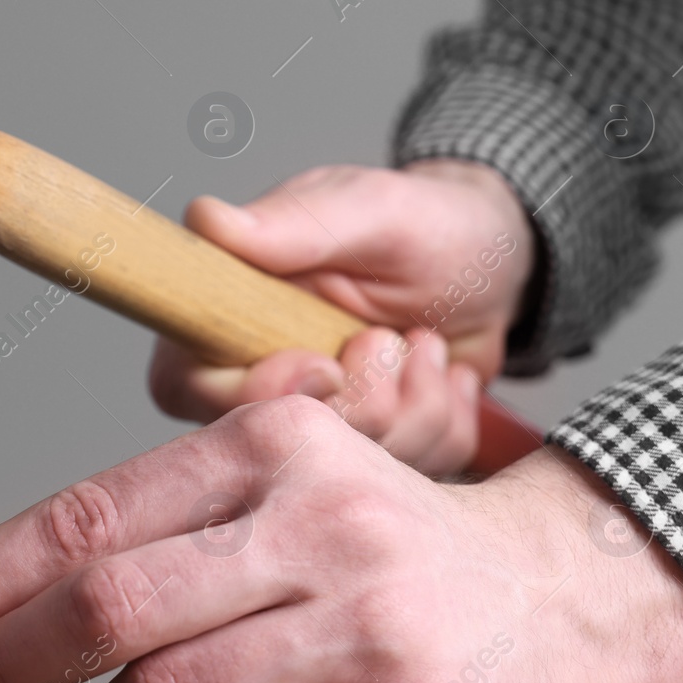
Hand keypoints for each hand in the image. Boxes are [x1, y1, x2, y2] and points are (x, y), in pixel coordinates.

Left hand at [0, 397, 682, 682]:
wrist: (559, 597)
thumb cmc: (387, 542)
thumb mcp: (289, 480)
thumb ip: (168, 515)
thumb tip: (11, 587)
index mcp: (275, 445)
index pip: (91, 514)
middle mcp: (323, 523)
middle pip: (109, 604)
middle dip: (4, 658)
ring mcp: (370, 626)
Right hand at [148, 161, 535, 473]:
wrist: (494, 261)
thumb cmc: (423, 223)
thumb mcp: (368, 210)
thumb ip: (291, 225)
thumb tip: (207, 220)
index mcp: (229, 315)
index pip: (189, 386)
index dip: (257, 392)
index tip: (325, 362)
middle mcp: (259, 378)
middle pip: (276, 443)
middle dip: (361, 403)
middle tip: (391, 341)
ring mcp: (319, 422)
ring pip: (350, 466)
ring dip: (413, 407)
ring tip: (425, 344)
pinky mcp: (377, 450)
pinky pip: (412, 472)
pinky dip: (445, 422)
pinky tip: (444, 373)